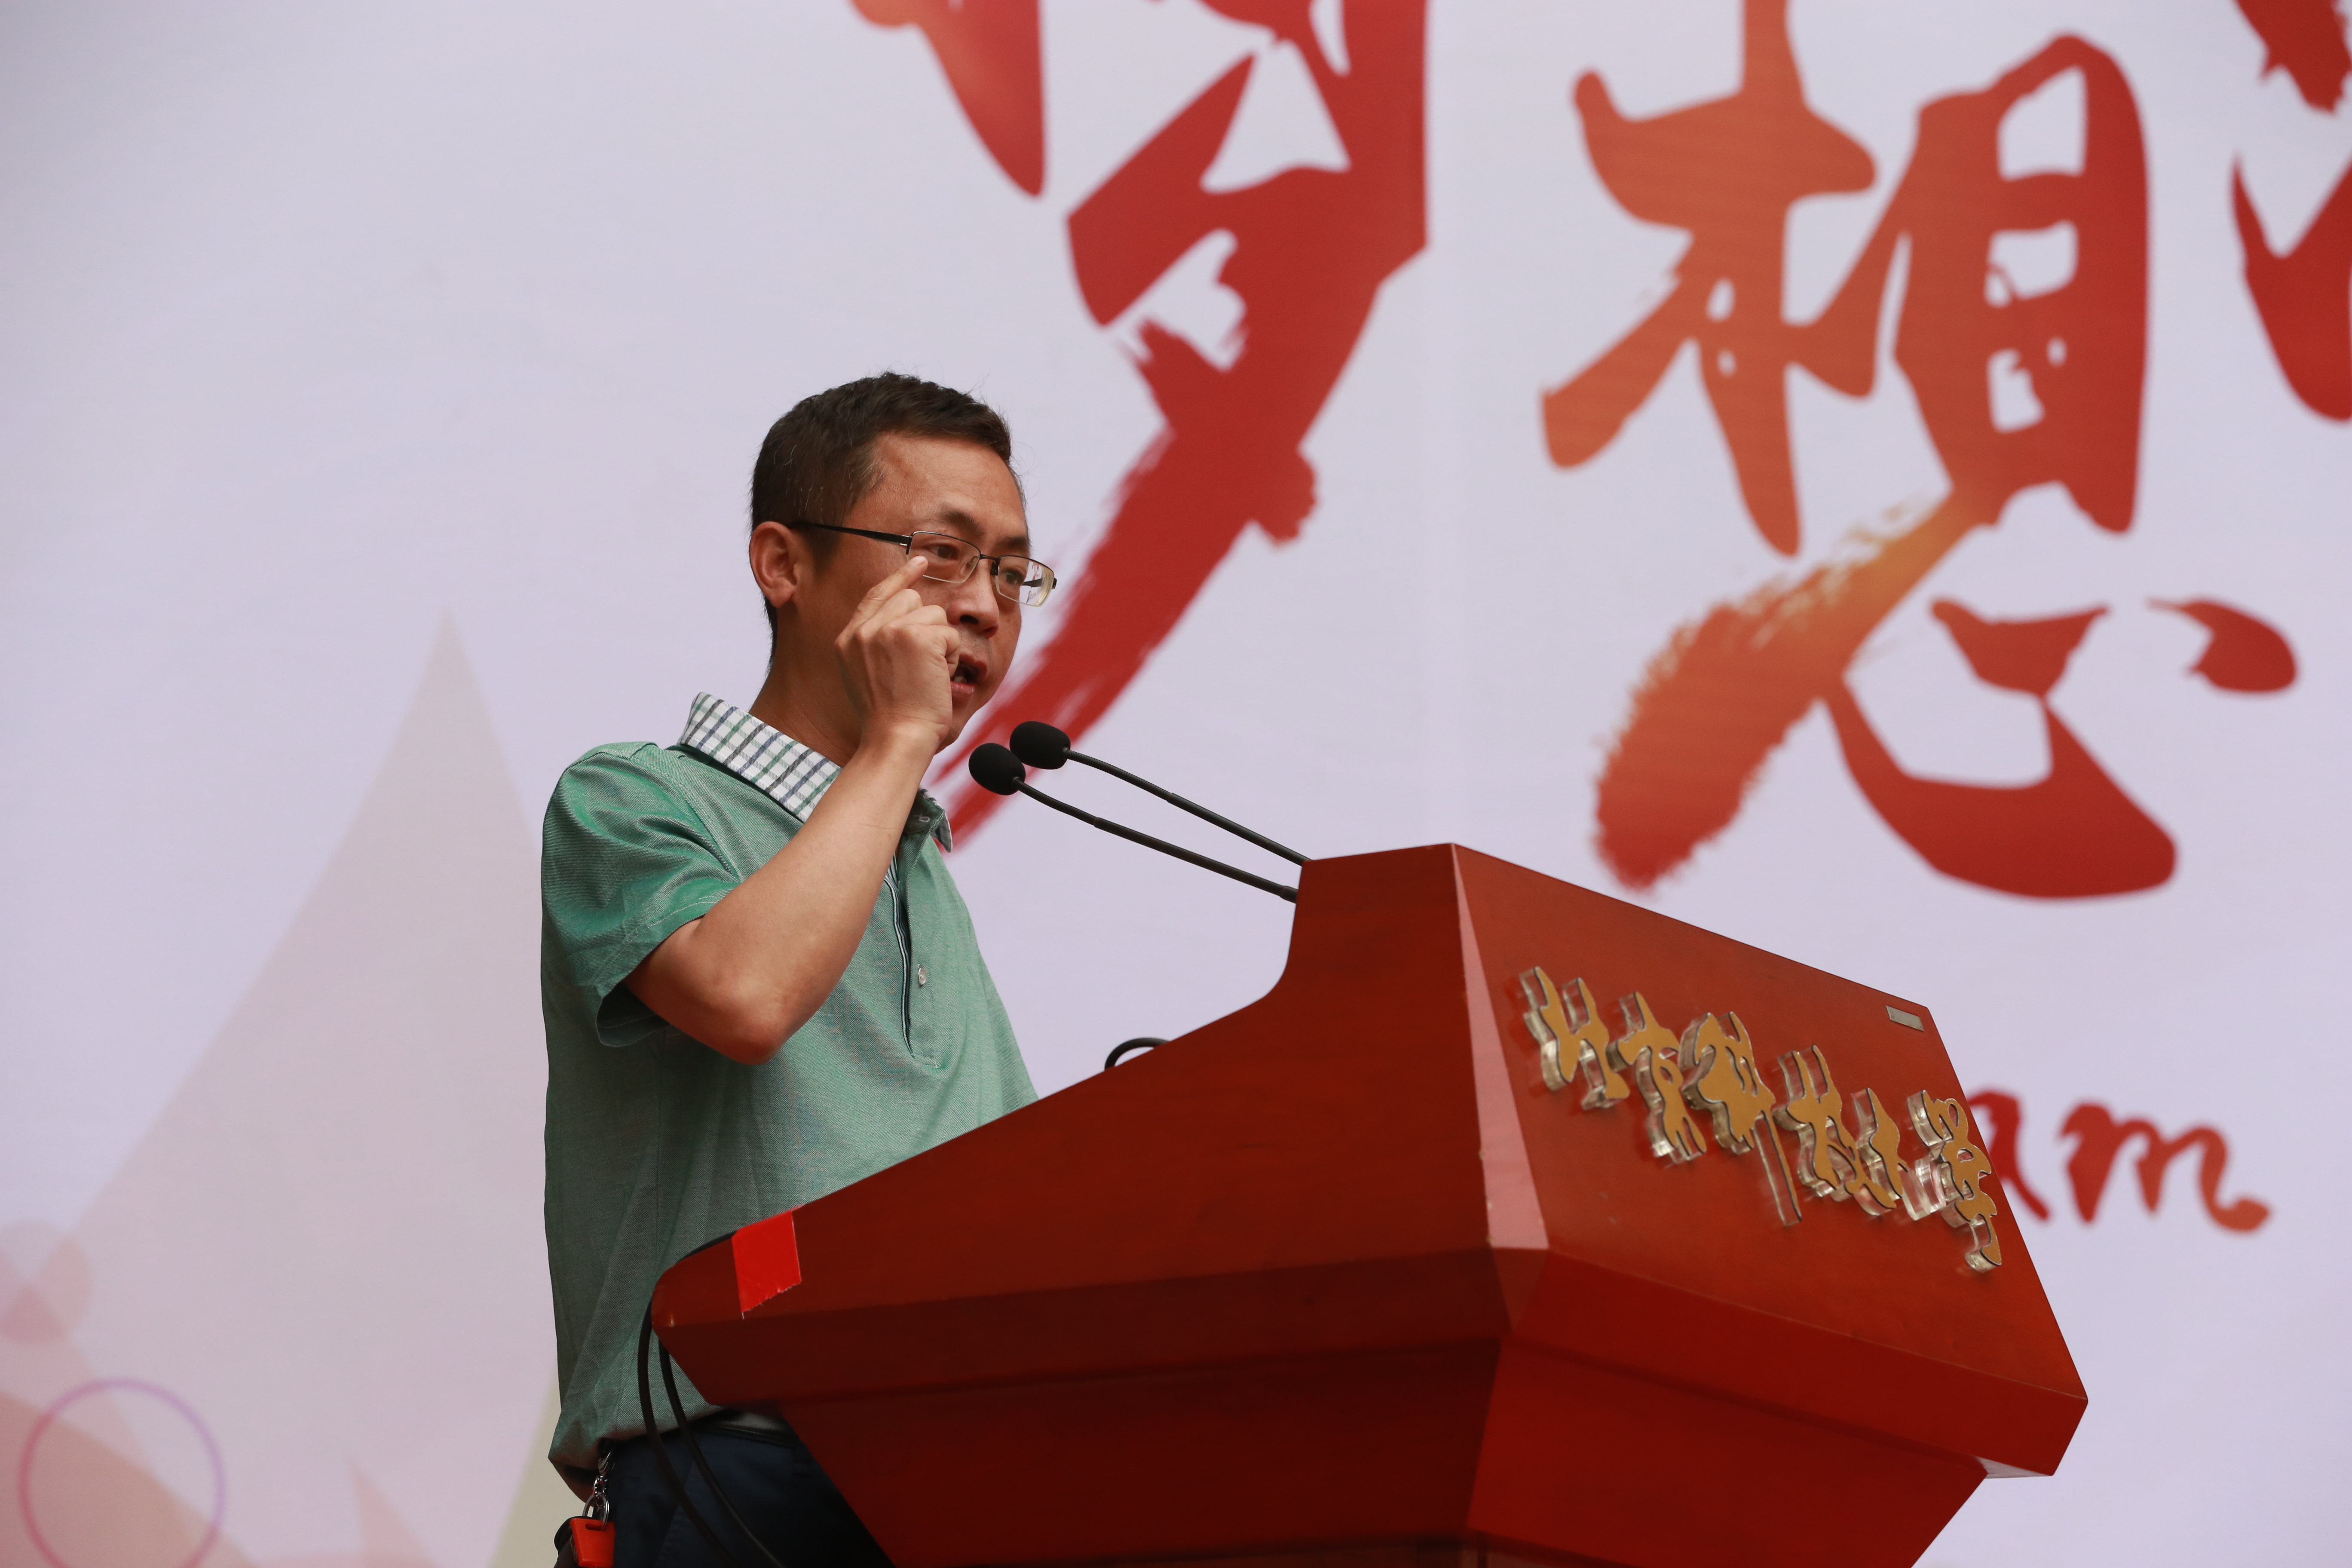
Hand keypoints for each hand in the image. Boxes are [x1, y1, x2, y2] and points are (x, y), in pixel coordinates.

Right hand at [835, 555, 956, 751]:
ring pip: (934, 615)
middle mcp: (864, 630)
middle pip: (912, 599)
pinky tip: (935, 678)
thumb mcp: (866, 676)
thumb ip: (875, 643)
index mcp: (848, 639)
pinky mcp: (915, 636)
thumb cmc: (890, 718)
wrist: (895, 739)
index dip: (902, 576)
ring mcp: (888, 630)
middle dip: (927, 628)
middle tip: (920, 666)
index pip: (878, 593)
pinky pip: (948, 634)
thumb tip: (900, 616)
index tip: (921, 561)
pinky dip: (950, 657)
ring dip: (940, 645)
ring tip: (925, 676)